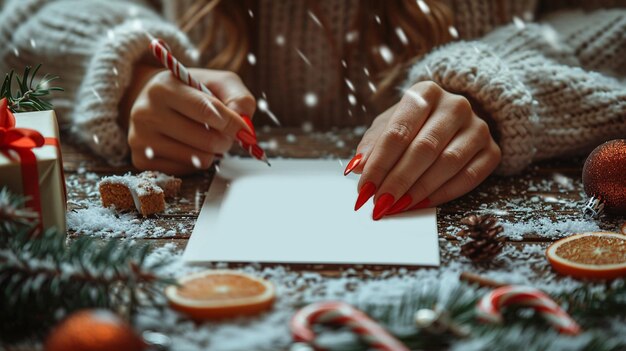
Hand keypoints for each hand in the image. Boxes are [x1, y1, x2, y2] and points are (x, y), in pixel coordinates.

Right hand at [124, 66, 255, 174]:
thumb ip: (238, 98)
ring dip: (212, 152)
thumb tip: (245, 124)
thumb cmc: (191, 91)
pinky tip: (188, 146)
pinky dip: (195, 162)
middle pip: (206, 140)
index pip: (207, 111)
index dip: (233, 124)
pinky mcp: (141, 160)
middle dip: (225, 140)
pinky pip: (186, 171)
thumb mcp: (217, 82)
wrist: (154, 100)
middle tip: (224, 133)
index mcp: (164, 87)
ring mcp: (140, 138)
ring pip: (198, 159)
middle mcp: (146, 112)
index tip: (246, 131)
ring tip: (205, 137)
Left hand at [348, 81, 500, 218]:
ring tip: (397, 206)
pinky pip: (469, 178)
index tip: (364, 188)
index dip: (379, 163)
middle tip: (379, 203)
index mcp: (426, 92)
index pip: (398, 131)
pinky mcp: (492, 151)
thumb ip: (372, 144)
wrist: (455, 119)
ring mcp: (478, 127)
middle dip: (398, 180)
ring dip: (418, 190)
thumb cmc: (414, 123)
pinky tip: (421, 204)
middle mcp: (456, 105)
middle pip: (424, 148)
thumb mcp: (388, 125)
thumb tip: (357, 167)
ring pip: (448, 163)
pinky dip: (442, 194)